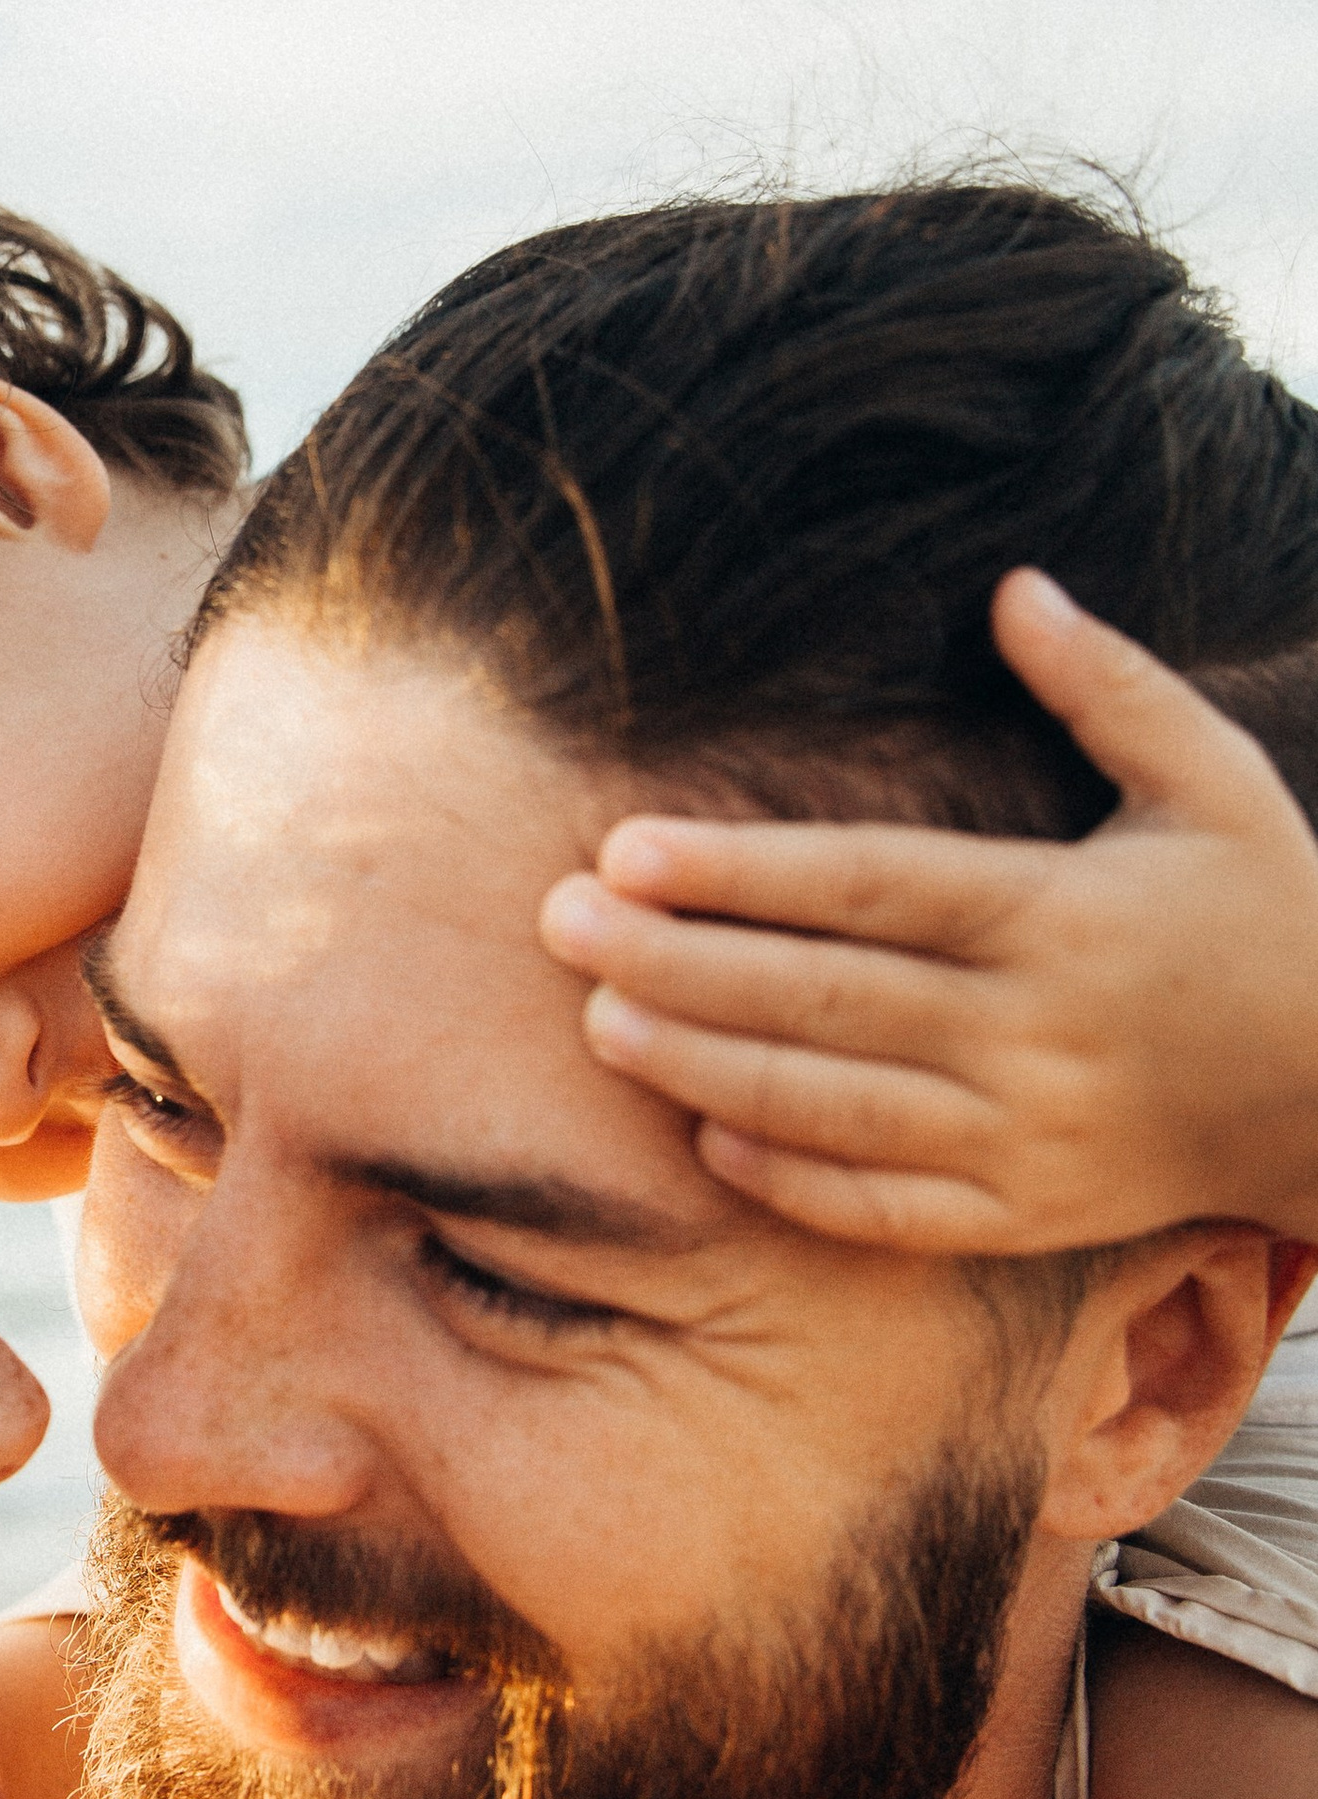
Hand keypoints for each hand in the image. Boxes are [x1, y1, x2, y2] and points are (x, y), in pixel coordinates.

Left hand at [534, 568, 1317, 1251]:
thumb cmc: (1278, 916)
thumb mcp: (1213, 782)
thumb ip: (1107, 686)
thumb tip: (1013, 585)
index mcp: (1062, 913)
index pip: (867, 886)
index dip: (740, 871)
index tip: (626, 848)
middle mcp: (1034, 1031)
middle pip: (820, 998)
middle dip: (675, 962)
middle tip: (553, 926)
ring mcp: (1028, 1135)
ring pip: (831, 1106)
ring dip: (700, 1067)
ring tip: (595, 1020)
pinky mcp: (1030, 1214)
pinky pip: (887, 1210)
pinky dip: (792, 1179)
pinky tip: (706, 1136)